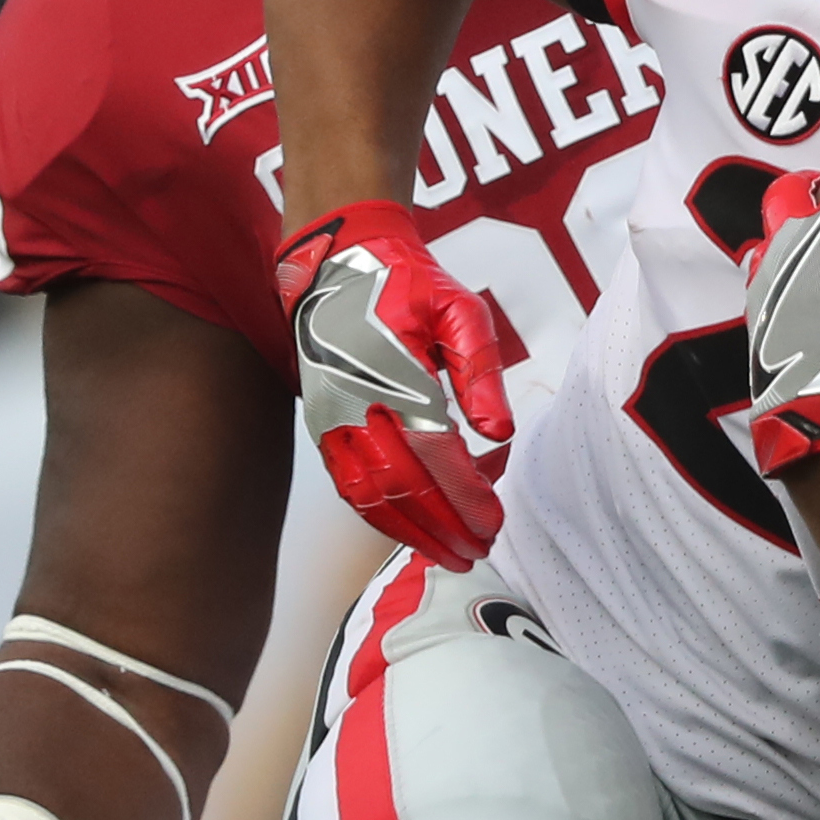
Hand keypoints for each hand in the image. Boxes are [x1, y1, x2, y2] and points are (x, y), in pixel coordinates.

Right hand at [278, 202, 513, 566]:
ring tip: (450, 555)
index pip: (434, 453)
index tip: (494, 522)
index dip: (466, 495)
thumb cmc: (407, 286)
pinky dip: (380, 519)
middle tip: (479, 550)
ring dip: (412, 534)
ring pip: (369, 497)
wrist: (338, 264)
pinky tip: (411, 533)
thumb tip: (498, 435)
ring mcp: (332, 418)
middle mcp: (356, 402)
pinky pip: (348, 487)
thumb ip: (481, 372)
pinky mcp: (321, 427)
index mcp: (395, 373)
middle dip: (445, 526)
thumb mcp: (460, 311)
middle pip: (403, 485)